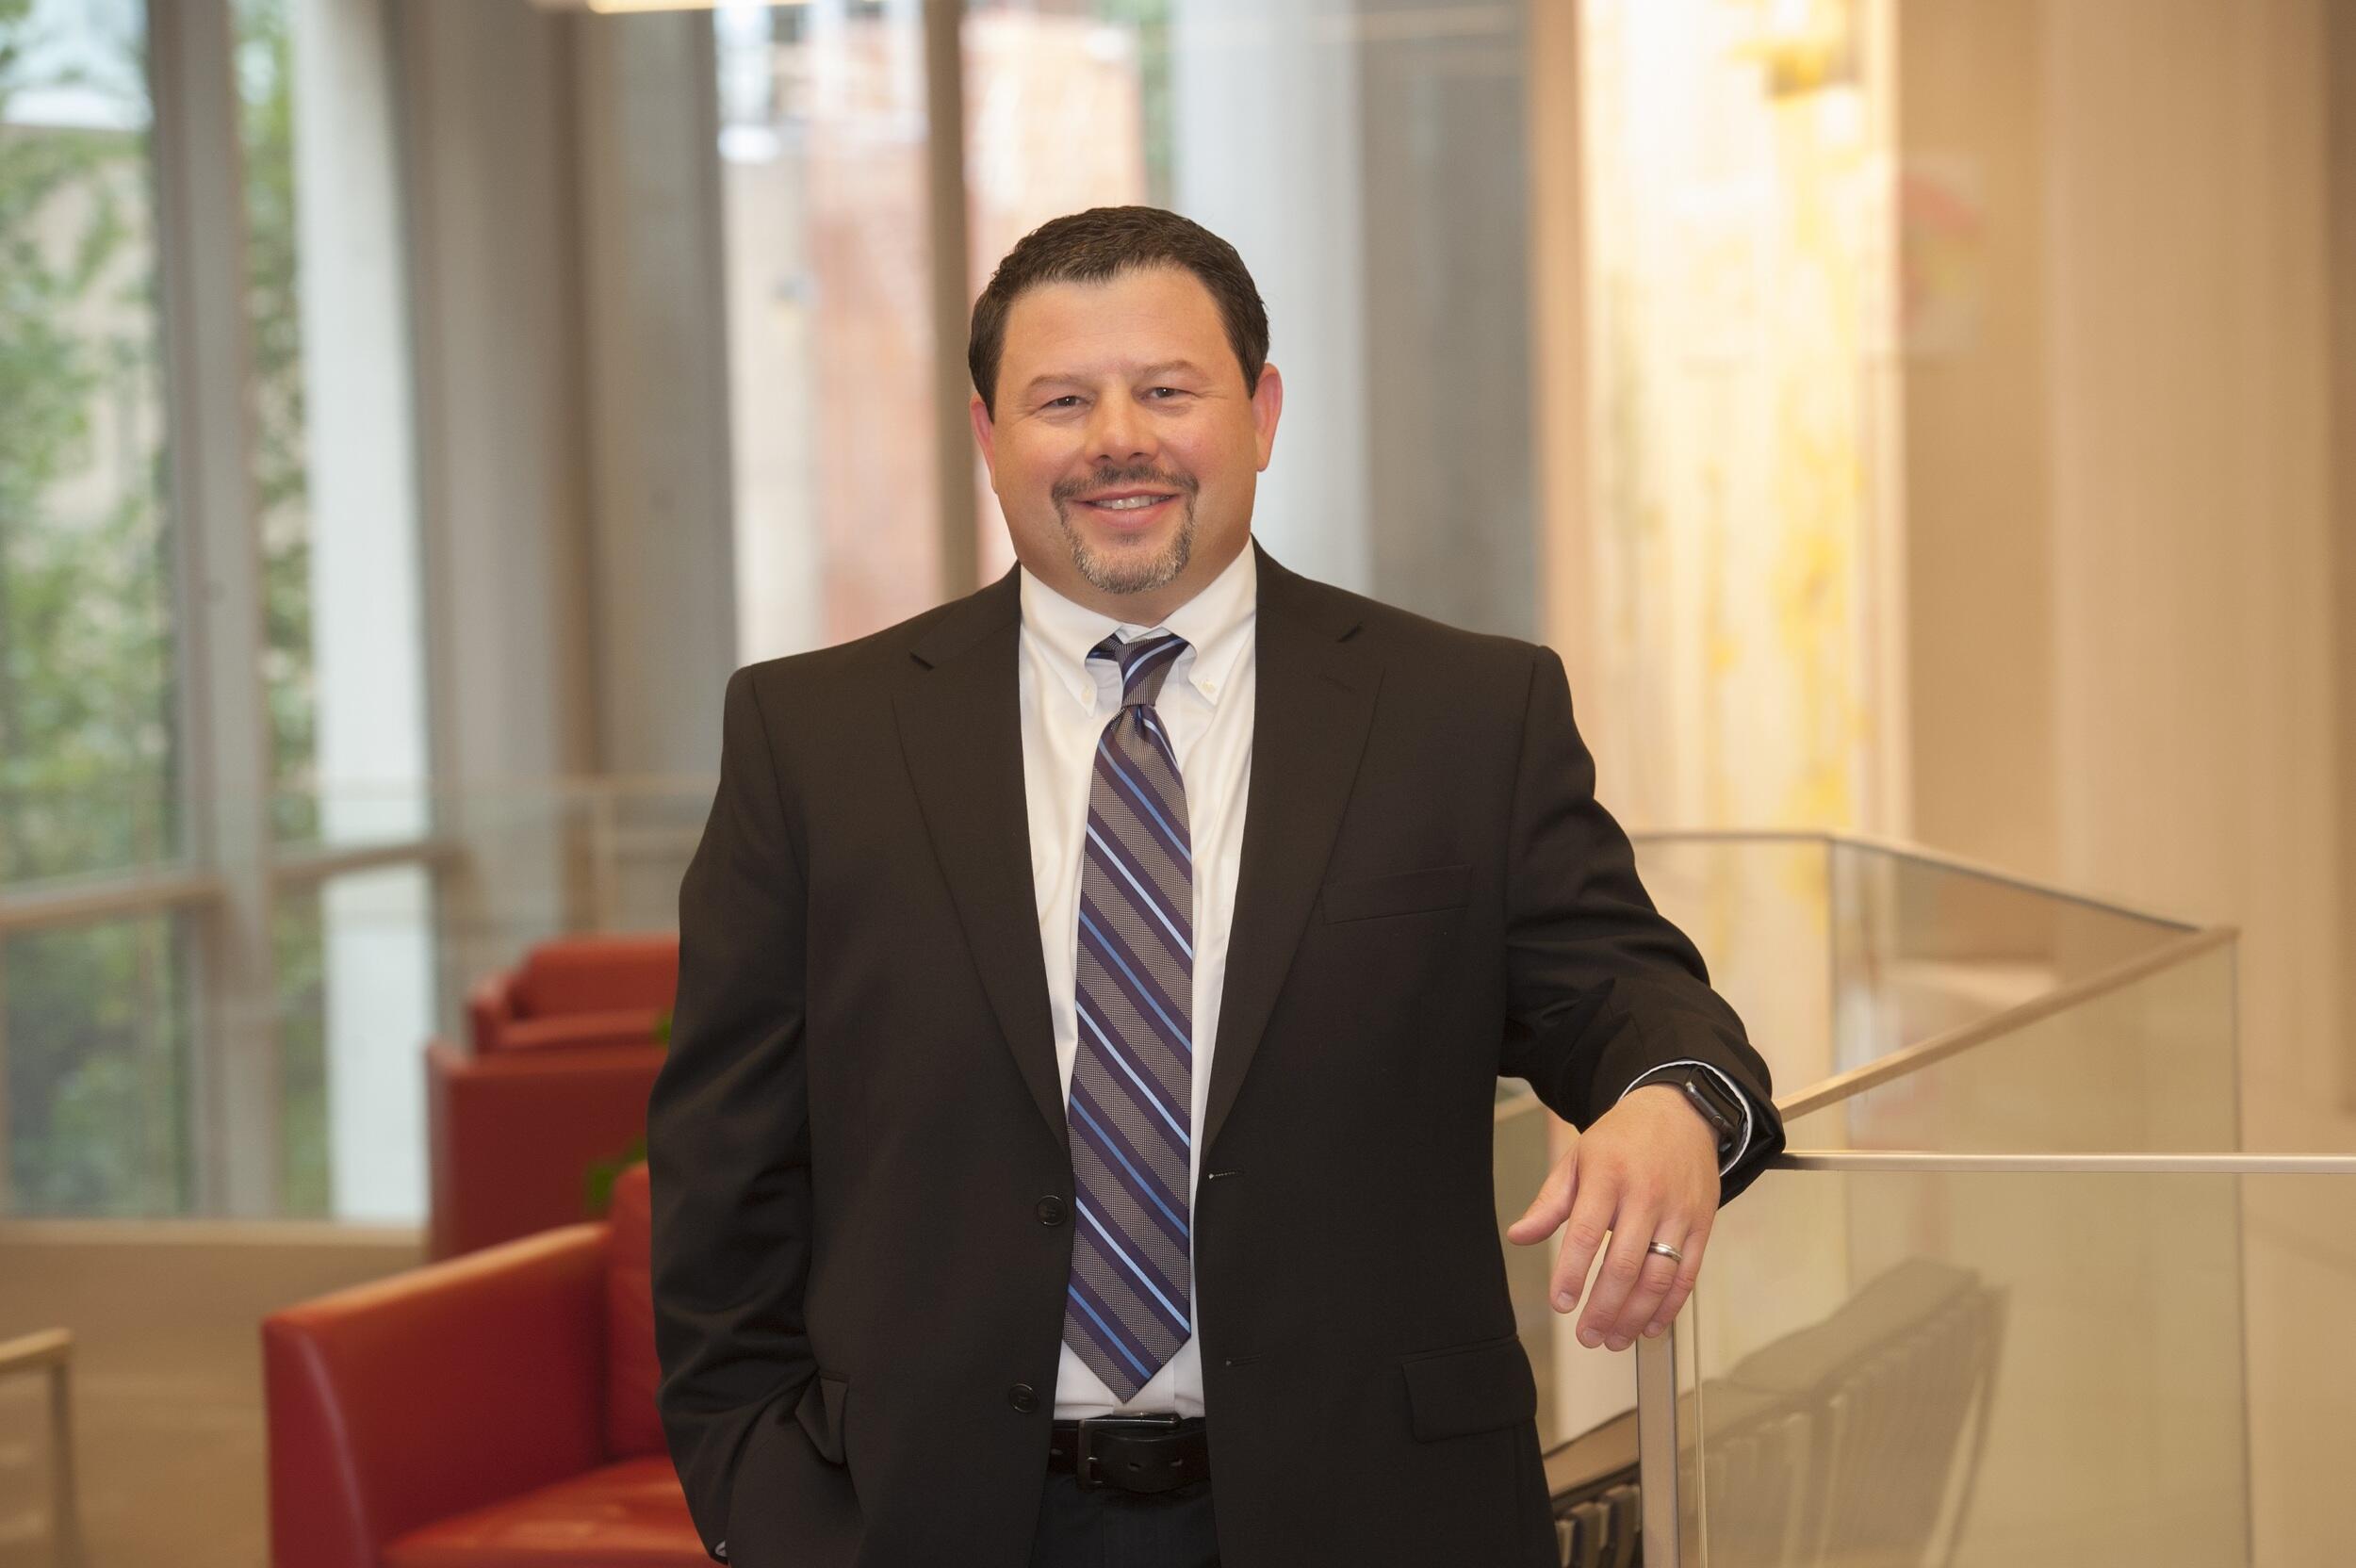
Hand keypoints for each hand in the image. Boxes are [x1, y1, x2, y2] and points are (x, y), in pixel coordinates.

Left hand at [1505, 1085, 1720, 1350]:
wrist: (1680, 1112)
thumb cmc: (1621, 1139)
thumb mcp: (1578, 1159)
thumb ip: (1549, 1202)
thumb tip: (1518, 1237)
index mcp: (1608, 1176)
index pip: (1587, 1232)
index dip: (1573, 1272)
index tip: (1561, 1304)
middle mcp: (1646, 1195)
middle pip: (1625, 1263)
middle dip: (1604, 1307)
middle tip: (1587, 1336)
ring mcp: (1678, 1212)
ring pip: (1659, 1275)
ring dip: (1636, 1315)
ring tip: (1614, 1339)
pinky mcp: (1703, 1224)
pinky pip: (1688, 1273)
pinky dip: (1670, 1306)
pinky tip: (1651, 1327)